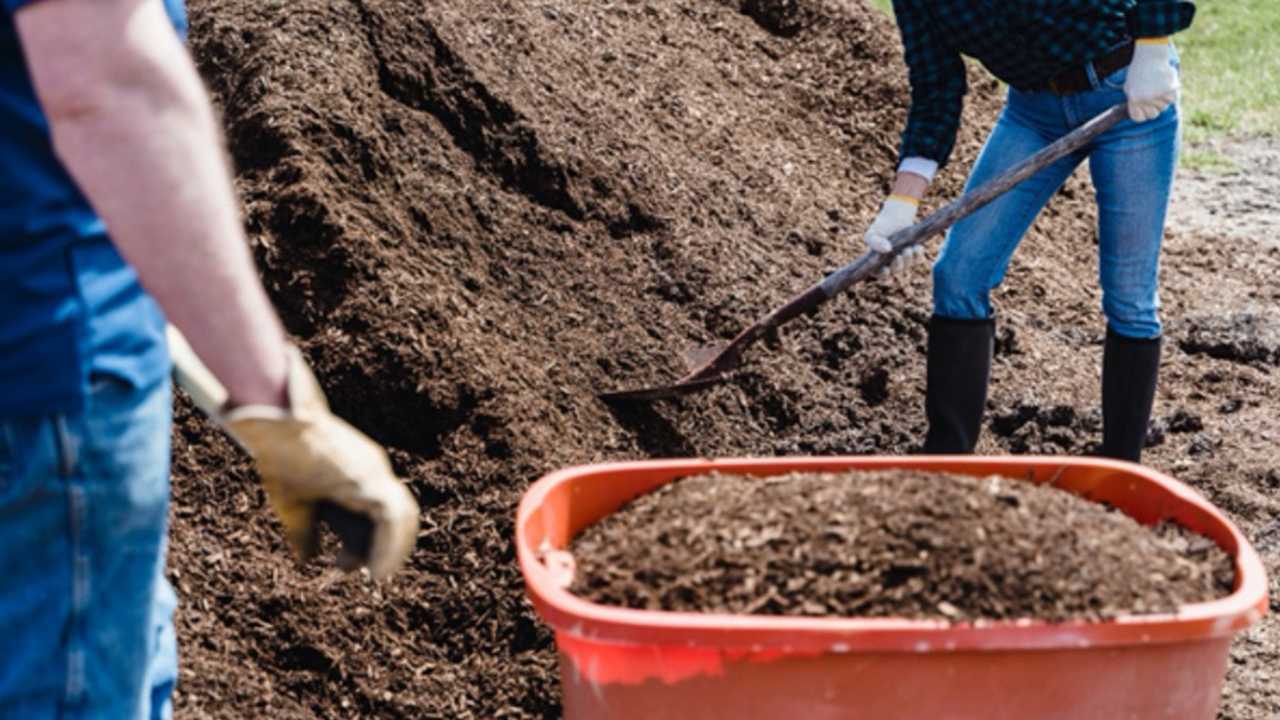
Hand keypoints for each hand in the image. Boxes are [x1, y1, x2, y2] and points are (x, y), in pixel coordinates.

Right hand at [222, 348, 419, 579]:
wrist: (276, 424)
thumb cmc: (280, 459)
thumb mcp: (294, 505)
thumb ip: (305, 533)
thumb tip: (307, 561)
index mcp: (359, 474)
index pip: (382, 511)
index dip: (377, 541)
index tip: (351, 565)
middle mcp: (374, 470)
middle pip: (399, 514)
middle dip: (390, 546)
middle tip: (372, 573)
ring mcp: (374, 470)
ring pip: (402, 516)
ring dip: (394, 549)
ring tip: (378, 575)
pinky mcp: (368, 476)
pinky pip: (391, 517)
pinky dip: (389, 545)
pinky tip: (376, 570)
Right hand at [863, 195, 923, 274]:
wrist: (895, 218)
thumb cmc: (881, 228)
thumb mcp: (873, 234)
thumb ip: (875, 242)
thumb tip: (887, 249)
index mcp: (878, 262)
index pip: (880, 275)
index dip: (883, 276)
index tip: (886, 269)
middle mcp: (891, 264)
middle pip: (896, 271)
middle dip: (898, 265)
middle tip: (899, 256)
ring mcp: (904, 260)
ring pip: (907, 265)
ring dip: (908, 259)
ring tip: (908, 249)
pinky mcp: (914, 254)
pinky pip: (918, 259)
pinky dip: (918, 254)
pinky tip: (916, 247)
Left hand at [1124, 39, 1177, 121]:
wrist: (1150, 56)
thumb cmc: (1138, 71)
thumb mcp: (1129, 88)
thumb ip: (1133, 101)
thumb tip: (1139, 113)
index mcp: (1134, 99)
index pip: (1139, 118)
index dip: (1142, 114)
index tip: (1144, 109)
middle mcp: (1146, 99)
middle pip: (1153, 115)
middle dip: (1153, 108)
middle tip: (1153, 97)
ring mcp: (1158, 95)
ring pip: (1164, 107)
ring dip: (1162, 100)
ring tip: (1157, 86)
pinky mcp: (1170, 89)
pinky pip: (1172, 99)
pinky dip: (1170, 94)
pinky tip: (1165, 84)